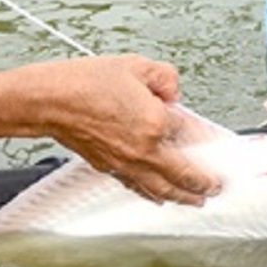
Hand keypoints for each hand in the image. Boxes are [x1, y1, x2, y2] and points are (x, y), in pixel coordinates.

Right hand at [22, 55, 222, 205]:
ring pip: (161, 189)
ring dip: (182, 197)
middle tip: (217, 187)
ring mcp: (126, 163)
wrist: (49, 101)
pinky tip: (158, 196)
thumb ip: (164, 77)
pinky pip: (138, 188)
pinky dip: (153, 195)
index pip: (192, 134)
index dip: (208, 138)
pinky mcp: (108, 168)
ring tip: (196, 201)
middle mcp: (144, 149)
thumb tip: (173, 92)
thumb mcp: (135, 65)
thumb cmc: (85, 82)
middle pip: (183, 174)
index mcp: (156, 122)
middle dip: (203, 184)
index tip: (217, 142)